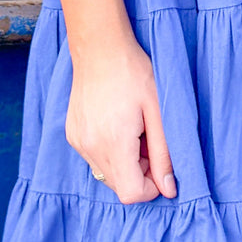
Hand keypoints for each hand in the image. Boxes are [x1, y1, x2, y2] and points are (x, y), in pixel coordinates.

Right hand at [66, 29, 176, 204]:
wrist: (101, 47)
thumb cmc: (135, 73)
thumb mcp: (159, 111)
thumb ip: (164, 154)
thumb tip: (169, 190)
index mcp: (113, 143)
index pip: (131, 194)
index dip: (151, 187)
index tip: (159, 162)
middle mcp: (90, 147)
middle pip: (118, 186)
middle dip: (139, 173)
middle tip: (149, 139)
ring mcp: (77, 141)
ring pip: (106, 173)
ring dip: (124, 162)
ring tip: (134, 129)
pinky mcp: (72, 133)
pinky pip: (94, 158)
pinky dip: (109, 151)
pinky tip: (117, 124)